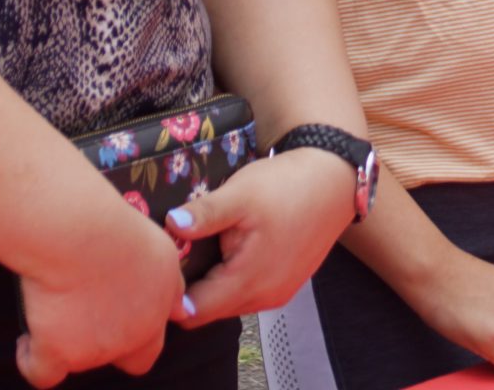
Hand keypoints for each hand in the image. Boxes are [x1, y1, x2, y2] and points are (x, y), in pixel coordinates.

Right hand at [15, 197, 186, 386]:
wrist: (81, 234)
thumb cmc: (119, 228)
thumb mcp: (162, 252)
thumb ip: (172, 286)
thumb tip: (181, 311)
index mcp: (156, 312)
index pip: (151, 346)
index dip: (136, 336)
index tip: (117, 314)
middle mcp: (130, 336)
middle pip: (119, 357)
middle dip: (105, 343)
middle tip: (85, 314)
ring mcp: (93, 350)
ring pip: (80, 360)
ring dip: (68, 341)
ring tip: (53, 309)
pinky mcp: (57, 352)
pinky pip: (42, 373)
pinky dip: (31, 359)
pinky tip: (27, 341)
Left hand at [172, 146, 357, 324]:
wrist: (334, 181)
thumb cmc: (287, 185)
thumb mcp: (240, 193)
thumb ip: (204, 214)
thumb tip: (170, 224)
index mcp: (247, 281)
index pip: (192, 312)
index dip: (169, 295)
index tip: (159, 268)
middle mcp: (263, 297)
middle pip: (208, 311)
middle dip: (187, 290)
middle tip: (175, 255)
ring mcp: (277, 293)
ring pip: (228, 304)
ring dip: (211, 285)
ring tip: (201, 251)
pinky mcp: (286, 285)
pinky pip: (247, 294)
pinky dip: (232, 280)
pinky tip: (229, 251)